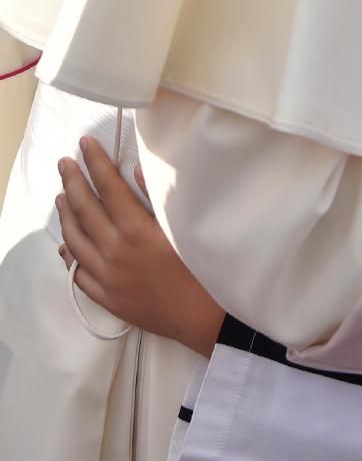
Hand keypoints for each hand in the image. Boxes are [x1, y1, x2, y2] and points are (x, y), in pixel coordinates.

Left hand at [56, 136, 222, 357]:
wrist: (200, 316)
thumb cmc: (200, 266)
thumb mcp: (183, 225)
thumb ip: (156, 196)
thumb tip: (136, 169)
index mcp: (134, 228)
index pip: (107, 186)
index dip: (95, 162)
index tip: (85, 143)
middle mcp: (113, 249)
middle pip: (84, 209)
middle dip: (72, 181)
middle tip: (64, 163)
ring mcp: (105, 275)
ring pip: (75, 239)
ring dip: (66, 214)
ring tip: (61, 196)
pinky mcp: (106, 296)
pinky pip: (78, 273)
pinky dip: (68, 255)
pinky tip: (64, 246)